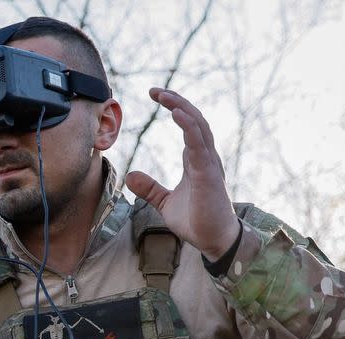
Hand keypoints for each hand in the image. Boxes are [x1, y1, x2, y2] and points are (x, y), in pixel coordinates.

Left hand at [126, 88, 239, 260]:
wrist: (214, 241)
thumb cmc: (196, 221)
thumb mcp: (165, 203)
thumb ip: (151, 188)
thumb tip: (130, 176)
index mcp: (196, 160)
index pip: (188, 125)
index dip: (174, 108)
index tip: (156, 95)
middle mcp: (205, 158)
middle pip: (194, 119)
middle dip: (176, 102)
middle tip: (155, 91)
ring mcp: (209, 165)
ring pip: (198, 127)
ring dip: (182, 108)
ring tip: (165, 97)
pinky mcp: (209, 175)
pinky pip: (200, 146)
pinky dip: (189, 128)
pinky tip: (178, 115)